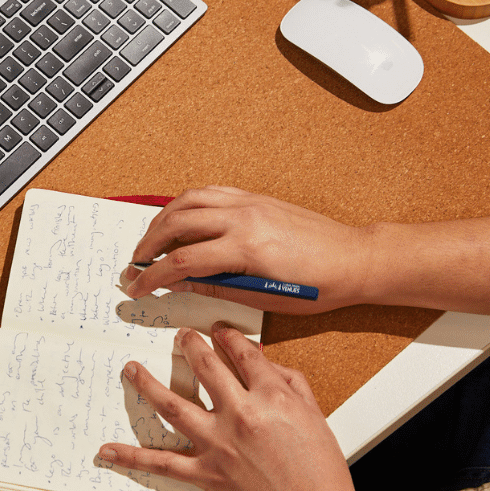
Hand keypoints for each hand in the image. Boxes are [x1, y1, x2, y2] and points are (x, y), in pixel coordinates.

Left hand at [97, 324, 377, 490]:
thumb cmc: (322, 474)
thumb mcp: (316, 417)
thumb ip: (290, 383)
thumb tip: (264, 361)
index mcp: (272, 397)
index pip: (243, 354)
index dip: (229, 337)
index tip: (219, 331)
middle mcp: (241, 414)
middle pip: (206, 367)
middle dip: (190, 345)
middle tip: (180, 336)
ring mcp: (218, 443)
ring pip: (172, 404)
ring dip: (147, 383)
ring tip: (131, 368)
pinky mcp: (206, 473)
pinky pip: (161, 462)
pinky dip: (131, 456)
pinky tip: (108, 450)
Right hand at [122, 186, 373, 312]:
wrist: (353, 259)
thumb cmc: (319, 285)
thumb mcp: (265, 298)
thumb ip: (217, 286)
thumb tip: (181, 283)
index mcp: (246, 248)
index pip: (184, 259)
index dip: (154, 276)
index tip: (137, 287)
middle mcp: (243, 218)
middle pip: (176, 223)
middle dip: (149, 245)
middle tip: (136, 264)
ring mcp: (248, 203)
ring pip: (189, 200)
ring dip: (162, 220)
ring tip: (151, 241)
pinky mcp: (255, 198)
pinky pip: (210, 192)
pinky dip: (186, 204)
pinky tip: (180, 220)